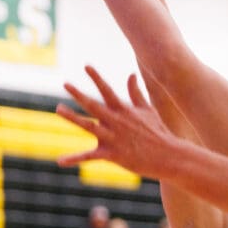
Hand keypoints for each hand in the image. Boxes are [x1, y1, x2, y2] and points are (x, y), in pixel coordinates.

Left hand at [56, 66, 174, 178]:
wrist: (168, 155)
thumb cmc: (158, 132)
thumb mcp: (147, 110)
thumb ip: (135, 92)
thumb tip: (131, 74)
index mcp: (125, 110)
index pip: (108, 90)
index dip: (97, 78)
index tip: (86, 66)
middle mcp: (117, 121)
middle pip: (94, 105)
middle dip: (79, 94)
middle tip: (66, 83)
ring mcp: (113, 138)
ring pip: (88, 126)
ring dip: (72, 117)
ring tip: (58, 109)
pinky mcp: (112, 154)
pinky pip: (89, 157)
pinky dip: (75, 159)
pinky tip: (61, 161)